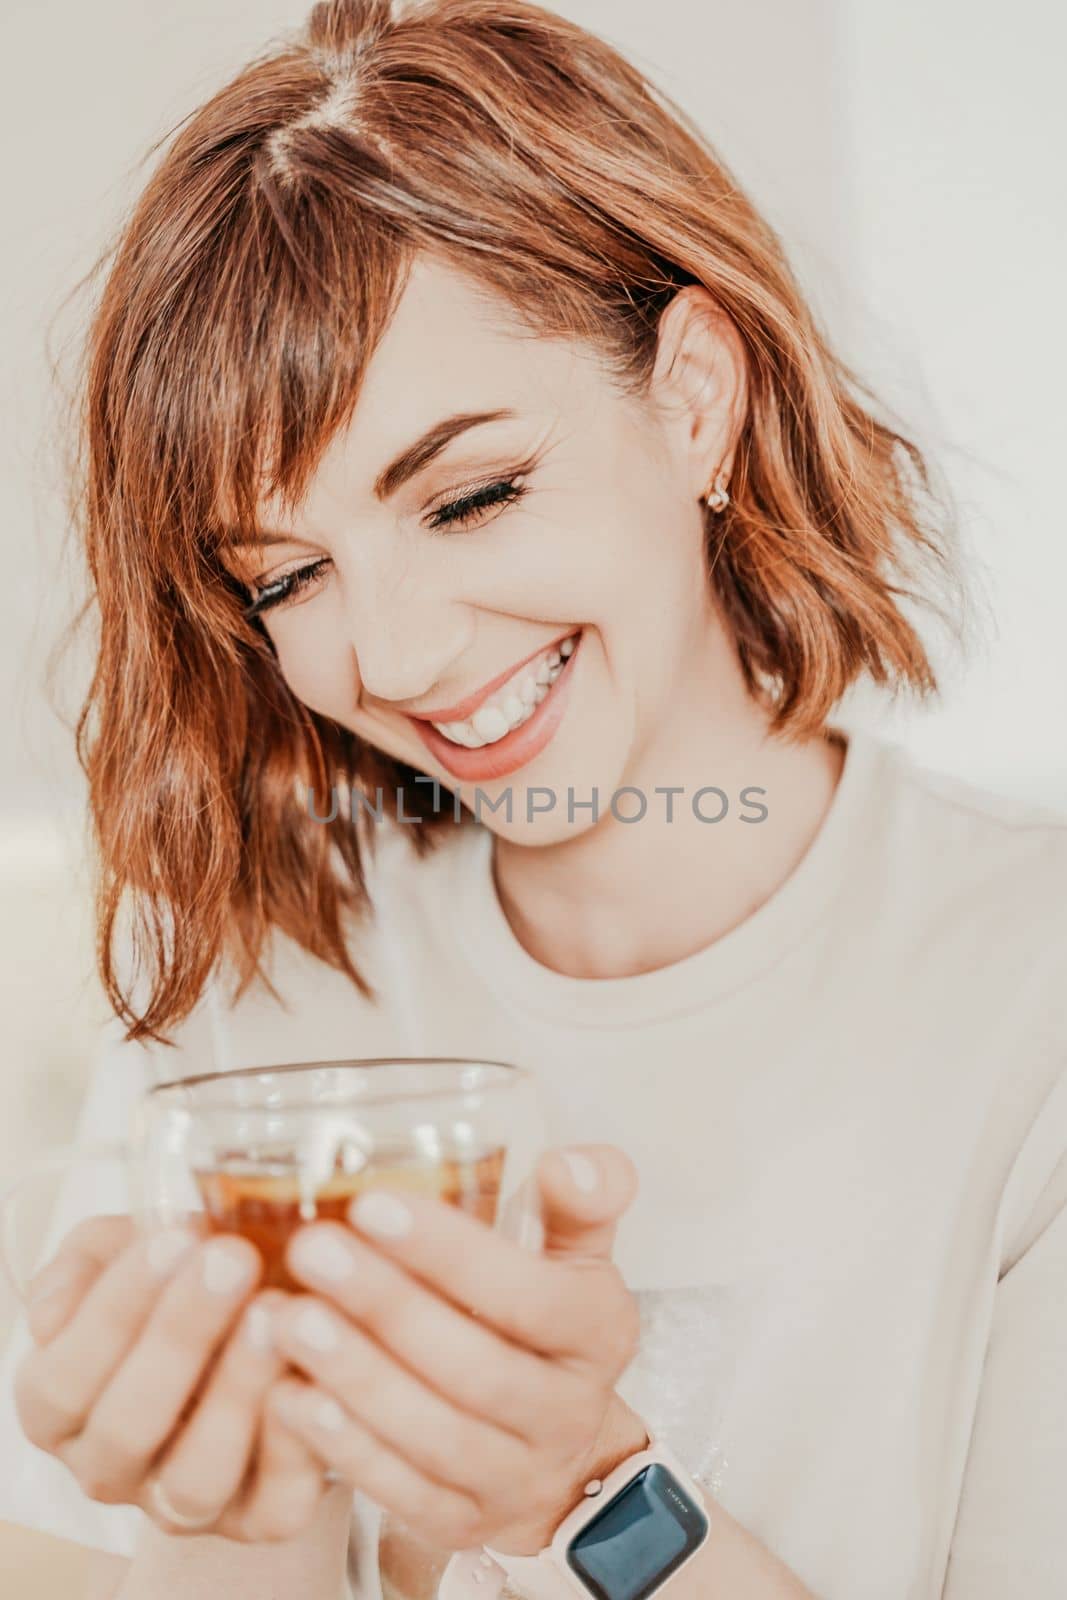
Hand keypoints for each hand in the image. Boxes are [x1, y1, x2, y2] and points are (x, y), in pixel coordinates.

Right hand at [14, 1213, 329, 1541]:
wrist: (257, 1316)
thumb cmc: (179, 1278)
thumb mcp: (124, 1249)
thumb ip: (87, 1261)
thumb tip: (58, 1309)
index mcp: (58, 1407)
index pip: (63, 1379)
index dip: (116, 1308)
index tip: (175, 1237)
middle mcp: (109, 1468)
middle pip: (127, 1429)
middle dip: (181, 1336)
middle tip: (233, 1258)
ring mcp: (182, 1503)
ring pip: (197, 1477)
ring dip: (237, 1389)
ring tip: (275, 1309)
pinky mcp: (258, 1520)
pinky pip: (276, 1508)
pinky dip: (297, 1443)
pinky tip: (313, 1373)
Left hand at [264, 1143, 649, 1557]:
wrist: (558, 1441)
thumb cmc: (544, 1317)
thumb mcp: (573, 1249)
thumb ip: (576, 1196)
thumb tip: (564, 1164)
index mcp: (599, 1330)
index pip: (533, 1294)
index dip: (452, 1254)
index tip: (372, 1205)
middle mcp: (568, 1410)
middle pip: (478, 1369)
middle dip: (387, 1308)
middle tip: (313, 1250)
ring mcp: (519, 1476)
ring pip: (437, 1437)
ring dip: (357, 1377)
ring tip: (289, 1318)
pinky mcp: (464, 1524)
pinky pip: (404, 1493)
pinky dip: (345, 1447)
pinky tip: (290, 1396)